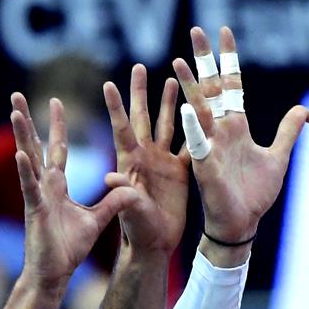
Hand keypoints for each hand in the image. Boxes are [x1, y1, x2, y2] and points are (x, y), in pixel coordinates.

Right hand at [11, 93, 138, 286]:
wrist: (54, 273)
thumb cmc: (69, 248)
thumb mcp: (97, 220)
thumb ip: (112, 202)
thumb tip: (129, 188)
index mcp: (57, 185)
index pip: (58, 149)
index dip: (58, 126)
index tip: (56, 101)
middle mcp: (44, 185)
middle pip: (37, 145)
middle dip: (28, 119)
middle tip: (17, 93)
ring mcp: (37, 196)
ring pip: (28, 159)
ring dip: (21, 135)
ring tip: (14, 111)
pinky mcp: (36, 210)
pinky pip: (30, 187)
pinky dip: (26, 170)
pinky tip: (20, 153)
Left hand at [103, 65, 187, 253]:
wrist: (155, 242)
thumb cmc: (137, 229)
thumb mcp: (129, 211)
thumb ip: (122, 194)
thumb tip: (109, 178)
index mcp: (130, 163)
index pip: (122, 129)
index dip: (116, 108)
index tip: (109, 84)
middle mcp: (145, 157)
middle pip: (143, 117)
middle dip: (140, 92)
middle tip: (139, 66)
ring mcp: (162, 162)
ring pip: (167, 125)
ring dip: (169, 103)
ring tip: (173, 78)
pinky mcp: (179, 172)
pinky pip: (188, 145)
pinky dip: (193, 128)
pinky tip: (200, 110)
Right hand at [174, 26, 305, 243]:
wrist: (243, 222)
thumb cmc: (255, 193)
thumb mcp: (278, 157)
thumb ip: (287, 132)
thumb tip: (303, 109)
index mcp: (236, 127)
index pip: (232, 85)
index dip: (228, 60)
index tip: (224, 31)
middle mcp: (219, 131)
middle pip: (211, 89)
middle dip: (204, 61)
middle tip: (196, 30)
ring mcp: (209, 146)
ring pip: (198, 111)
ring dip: (191, 88)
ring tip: (179, 62)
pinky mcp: (205, 165)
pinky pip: (197, 144)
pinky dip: (193, 128)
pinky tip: (188, 109)